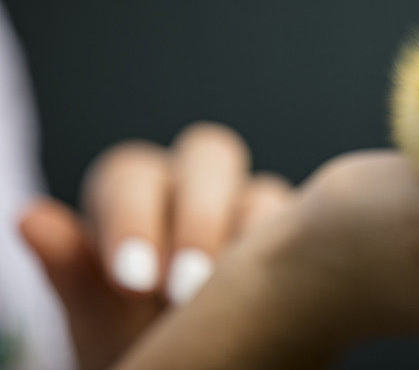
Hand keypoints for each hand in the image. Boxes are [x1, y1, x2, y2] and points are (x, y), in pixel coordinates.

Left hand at [20, 122, 292, 368]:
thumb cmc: (139, 349)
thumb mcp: (102, 321)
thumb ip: (75, 272)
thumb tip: (30, 216)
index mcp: (135, 200)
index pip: (133, 174)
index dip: (132, 217)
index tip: (133, 282)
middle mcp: (194, 192)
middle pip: (208, 155)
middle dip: (200, 217)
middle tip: (188, 291)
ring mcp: (249, 211)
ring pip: (262, 190)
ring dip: (252, 237)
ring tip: (238, 299)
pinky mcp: (293, 240)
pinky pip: (303, 229)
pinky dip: (290, 256)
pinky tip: (275, 295)